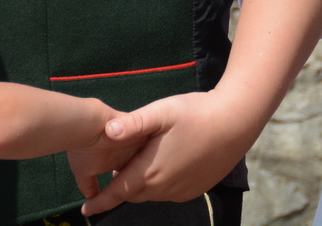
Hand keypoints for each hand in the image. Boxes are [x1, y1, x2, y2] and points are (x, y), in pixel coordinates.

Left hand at [79, 91, 260, 214]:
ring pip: (152, 193)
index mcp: (150, 171)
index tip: (85, 211)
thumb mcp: (163, 111)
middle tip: (121, 164)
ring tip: (147, 159)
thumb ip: (134, 123)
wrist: (237, 122)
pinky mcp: (195, 190)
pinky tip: (169, 163)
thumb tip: (106, 130)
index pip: (117, 192)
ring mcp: (181, 191)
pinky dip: (162, 183)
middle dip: (124, 184)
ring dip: (144, 182)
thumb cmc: (197, 112)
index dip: (99, 201)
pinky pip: (169, 192)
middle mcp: (163, 187)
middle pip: (134, 192)